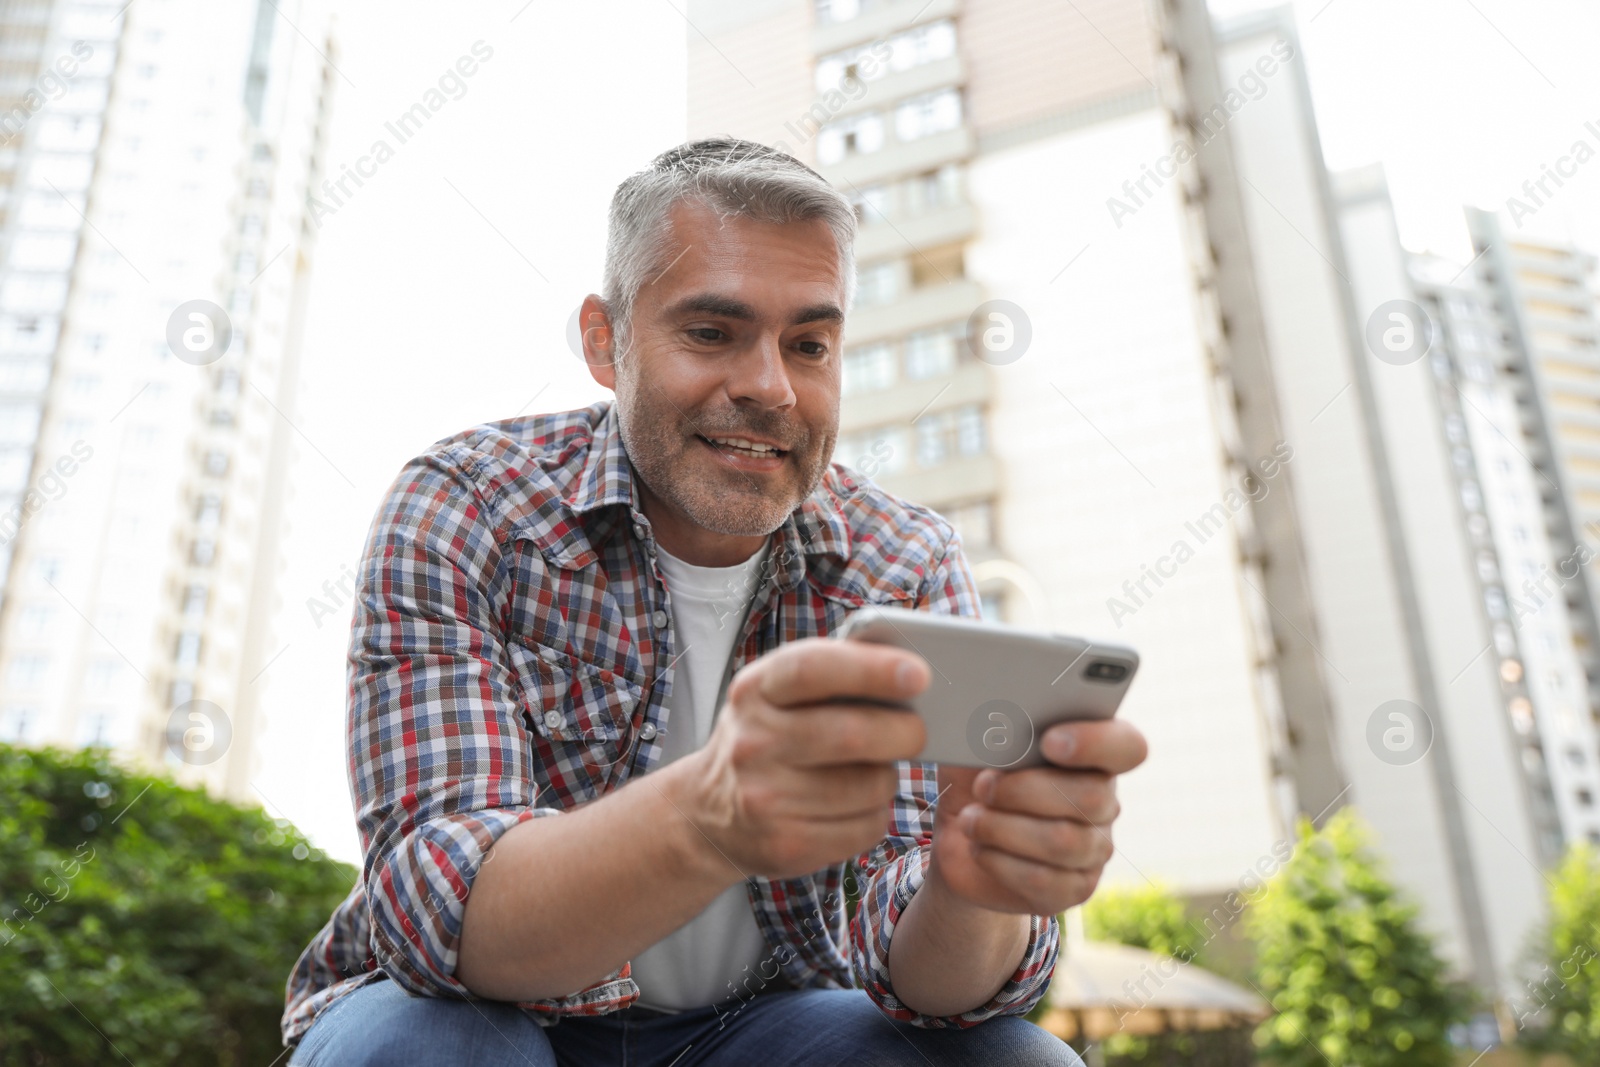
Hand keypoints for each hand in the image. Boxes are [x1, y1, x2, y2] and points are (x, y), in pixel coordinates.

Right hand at [682, 637, 929, 879]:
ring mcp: (765, 799)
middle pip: (851, 734)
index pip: (813, 669)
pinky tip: (856, 805)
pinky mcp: (786, 845)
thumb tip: (907, 672)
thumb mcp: (775, 696)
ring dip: (887, 777)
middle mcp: (753, 743)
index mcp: (755, 691)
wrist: (708, 813)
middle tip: (916, 731)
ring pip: (869, 785)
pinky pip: (866, 826)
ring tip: (873, 770)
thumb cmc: (765, 739)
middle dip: (903, 731)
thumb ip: (829, 676)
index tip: (918, 673)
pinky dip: (876, 813)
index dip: (870, 669)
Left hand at [928, 719, 1147, 914]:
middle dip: (1025, 790)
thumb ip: (995, 725)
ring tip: (971, 820)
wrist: (959, 831)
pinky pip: (1044, 881)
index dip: (1095, 743)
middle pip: (1091, 797)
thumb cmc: (974, 772)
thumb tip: (994, 718)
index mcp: (1095, 752)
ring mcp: (1095, 848)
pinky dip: (1000, 862)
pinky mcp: (1074, 888)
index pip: (1128, 747)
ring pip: (1064, 843)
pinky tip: (979, 847)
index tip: (1048, 741)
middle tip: (983, 786)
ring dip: (1003, 829)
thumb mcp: (976, 740)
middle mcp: (1105, 800)